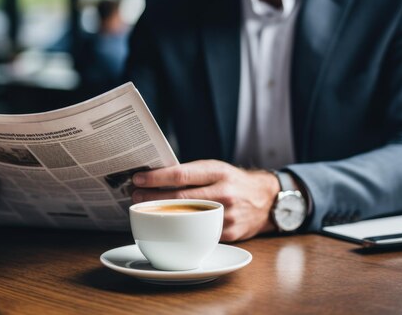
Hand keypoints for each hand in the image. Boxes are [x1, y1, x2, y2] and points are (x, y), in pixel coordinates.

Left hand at [131, 160, 279, 240]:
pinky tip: (168, 227)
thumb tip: (156, 178)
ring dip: (162, 215)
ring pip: (187, 218)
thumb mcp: (216, 168)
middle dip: (152, 198)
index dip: (156, 178)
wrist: (266, 199)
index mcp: (218, 172)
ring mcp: (227, 215)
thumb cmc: (233, 181)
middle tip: (135, 196)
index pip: (181, 174)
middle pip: (180, 198)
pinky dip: (181, 230)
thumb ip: (192, 174)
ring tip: (146, 211)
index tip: (138, 178)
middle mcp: (223, 192)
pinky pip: (199, 233)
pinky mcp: (229, 233)